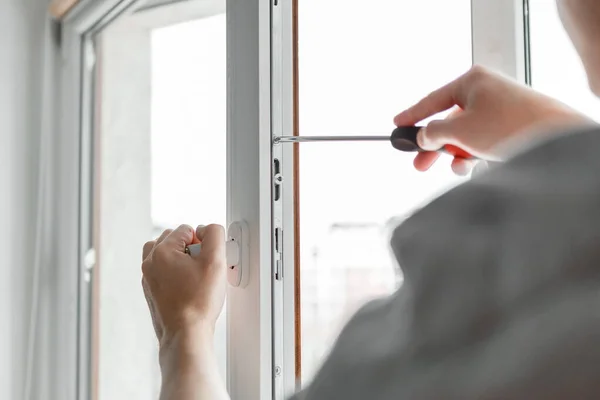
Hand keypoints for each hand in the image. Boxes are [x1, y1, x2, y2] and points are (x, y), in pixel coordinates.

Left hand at [141, 224, 226, 350]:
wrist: (186, 334)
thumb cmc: (198, 302)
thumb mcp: (215, 261)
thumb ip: (214, 235)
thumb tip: (208, 229)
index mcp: (161, 251)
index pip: (186, 229)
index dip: (202, 241)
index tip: (207, 259)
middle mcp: (149, 263)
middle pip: (172, 239)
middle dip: (190, 248)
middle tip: (202, 267)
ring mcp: (148, 279)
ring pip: (165, 255)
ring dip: (181, 259)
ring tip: (195, 275)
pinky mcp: (151, 292)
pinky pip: (163, 273)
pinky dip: (175, 274)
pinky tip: (189, 288)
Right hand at [394, 65, 589, 174]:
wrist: (555, 137)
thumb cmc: (509, 126)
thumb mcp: (459, 130)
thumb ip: (434, 133)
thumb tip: (424, 136)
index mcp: (472, 81)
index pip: (433, 99)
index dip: (413, 115)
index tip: (398, 125)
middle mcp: (486, 91)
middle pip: (449, 120)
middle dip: (435, 145)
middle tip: (419, 163)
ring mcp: (500, 108)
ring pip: (466, 134)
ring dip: (457, 153)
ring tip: (457, 168)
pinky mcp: (511, 126)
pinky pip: (483, 140)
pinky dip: (474, 154)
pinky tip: (473, 166)